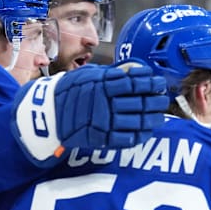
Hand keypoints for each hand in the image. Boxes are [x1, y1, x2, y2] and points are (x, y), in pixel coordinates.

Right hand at [12, 59, 167, 165]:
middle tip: (163, 99)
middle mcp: (104, 102)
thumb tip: (135, 70)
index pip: (133, 82)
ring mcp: (103, 122)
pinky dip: (139, 136)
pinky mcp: (100, 138)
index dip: (149, 83)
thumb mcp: (88, 75)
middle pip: (139, 102)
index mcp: (102, 84)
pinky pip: (126, 139)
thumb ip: (111, 74)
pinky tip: (146, 132)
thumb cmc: (69, 91)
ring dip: (151, 119)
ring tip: (158, 116)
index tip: (159, 82)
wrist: (47, 114)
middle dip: (155, 101)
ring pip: (136, 121)